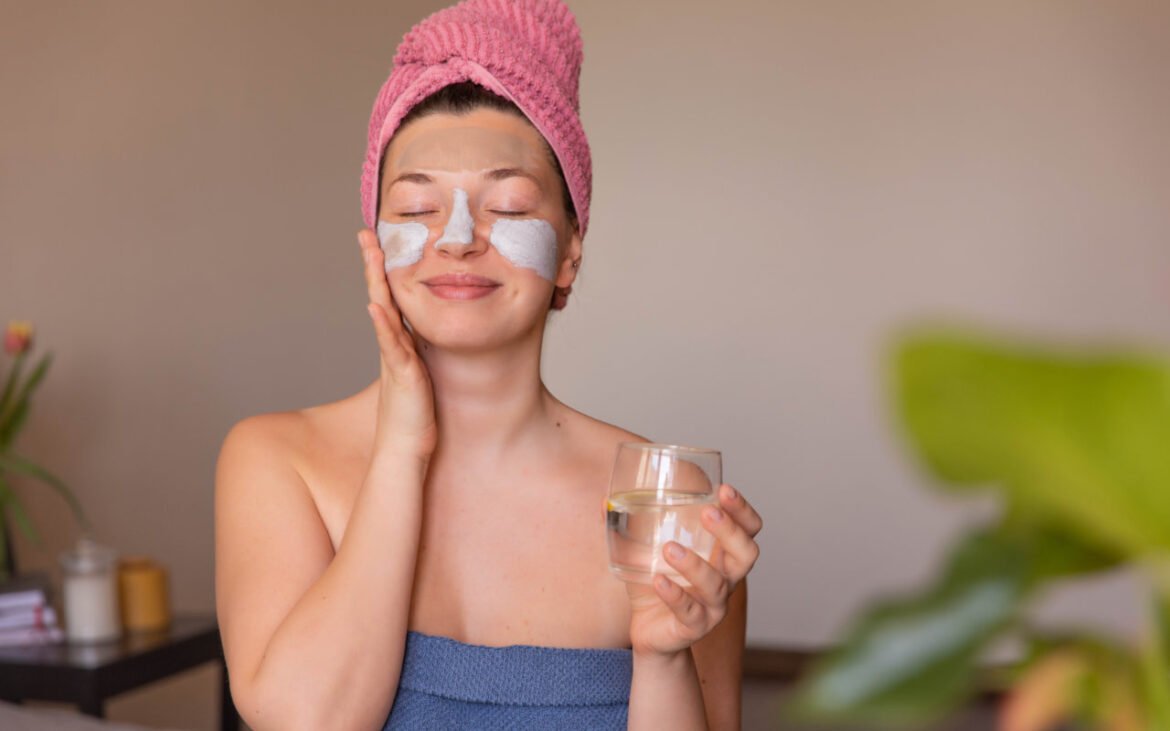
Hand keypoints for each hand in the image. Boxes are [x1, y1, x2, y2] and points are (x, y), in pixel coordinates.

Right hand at [358, 228, 437, 460]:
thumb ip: (419, 357)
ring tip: (371, 253)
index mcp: (399, 345)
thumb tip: (426, 342)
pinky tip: (376, 305)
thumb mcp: (420, 377)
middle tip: (365, 234)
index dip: (383, 272)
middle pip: (380, 296)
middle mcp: (393, 347)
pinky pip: (391, 346)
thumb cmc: (416, 419)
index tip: (379, 243)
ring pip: (383, 313)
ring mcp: (395, 358)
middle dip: (373, 264)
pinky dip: (383, 325)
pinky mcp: (403, 375)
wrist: (407, 451)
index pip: (390, 300)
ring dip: (376, 282)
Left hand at [626, 483, 761, 657]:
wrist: (651, 634)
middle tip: (707, 512)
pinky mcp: (693, 627)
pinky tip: (658, 581)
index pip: (748, 529)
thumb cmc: (657, 584)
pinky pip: (690, 613)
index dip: (742, 510)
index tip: (724, 490)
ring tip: (669, 548)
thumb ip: (630, 527)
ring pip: (717, 585)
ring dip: (695, 564)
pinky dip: (675, 595)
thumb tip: (603, 502)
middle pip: (746, 554)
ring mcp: (713, 606)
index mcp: (721, 555)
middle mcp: (726, 580)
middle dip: (730, 530)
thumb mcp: (644, 552)